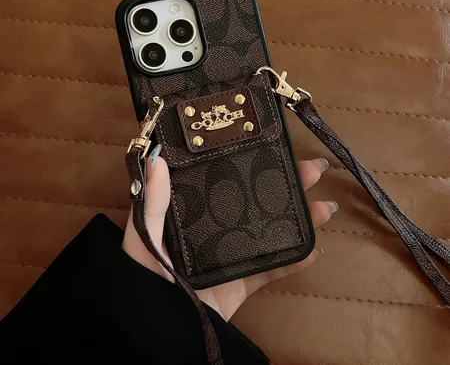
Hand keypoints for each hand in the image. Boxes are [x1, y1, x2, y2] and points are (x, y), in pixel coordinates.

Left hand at [122, 148, 336, 320]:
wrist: (163, 333)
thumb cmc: (147, 282)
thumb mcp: (144, 239)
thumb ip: (152, 204)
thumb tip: (157, 160)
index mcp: (195, 214)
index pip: (226, 181)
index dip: (250, 163)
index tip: (272, 147)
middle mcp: (217, 229)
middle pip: (257, 201)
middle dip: (287, 184)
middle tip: (313, 170)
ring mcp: (233, 255)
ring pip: (272, 231)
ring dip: (301, 219)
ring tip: (325, 207)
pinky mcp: (243, 283)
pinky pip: (273, 271)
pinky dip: (296, 262)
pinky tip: (316, 249)